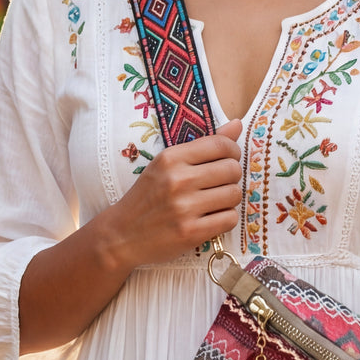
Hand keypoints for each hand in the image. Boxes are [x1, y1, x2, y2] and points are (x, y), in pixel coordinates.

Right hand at [106, 119, 242, 266]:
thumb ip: (203, 145)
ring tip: (214, 202)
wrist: (121, 235)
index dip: (233, 152)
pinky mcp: (191, 232)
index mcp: (171, 158)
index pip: (221, 145)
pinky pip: (230, 219)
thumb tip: (238, 124)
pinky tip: (211, 218)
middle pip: (232, 169)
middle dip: (232, 177)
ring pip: (234, 194)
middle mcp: (178, 180)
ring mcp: (184, 207)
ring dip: (229, 199)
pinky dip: (225, 219)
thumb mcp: (167, 165)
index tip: (227, 160)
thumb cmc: (147, 197)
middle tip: (219, 184)